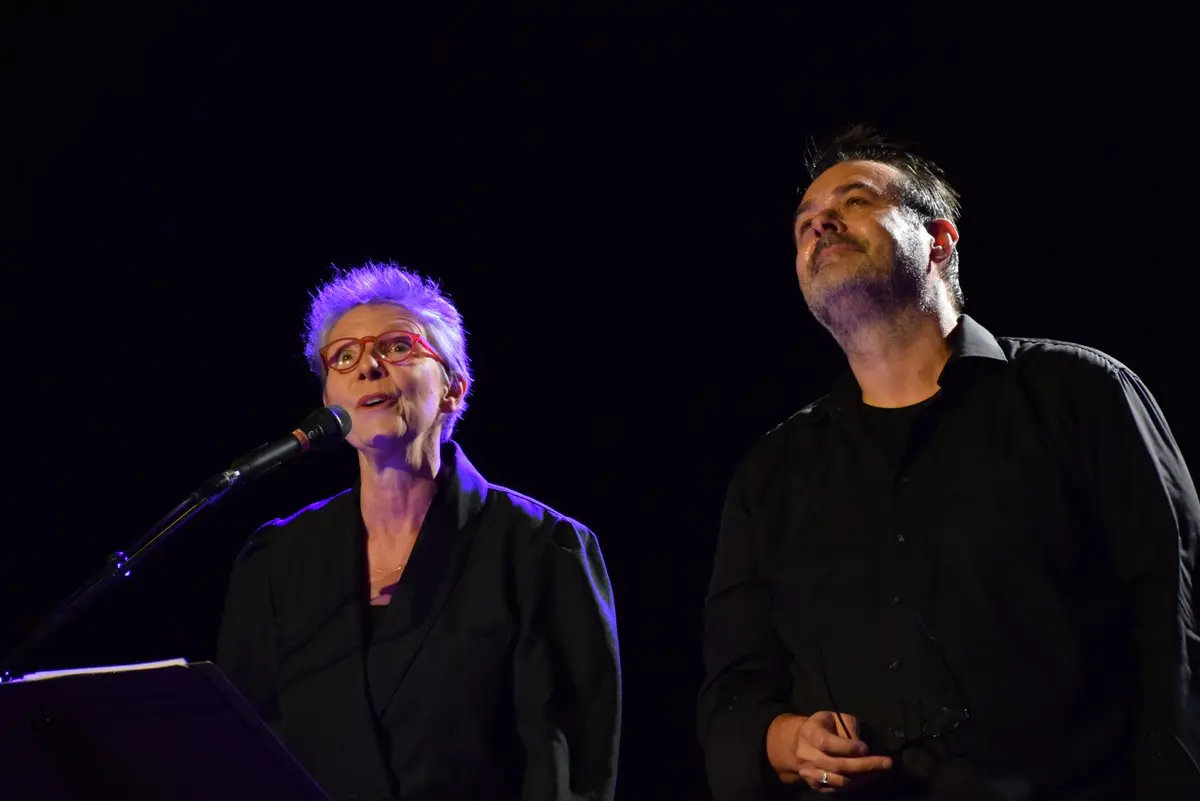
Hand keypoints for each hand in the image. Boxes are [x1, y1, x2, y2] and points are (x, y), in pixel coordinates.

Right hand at [766, 711, 892, 792]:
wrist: (798, 743)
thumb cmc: (822, 726)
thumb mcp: (835, 717)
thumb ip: (848, 727)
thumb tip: (862, 748)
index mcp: (810, 733)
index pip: (827, 743)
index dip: (848, 747)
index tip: (866, 747)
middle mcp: (807, 755)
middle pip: (837, 765)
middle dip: (865, 765)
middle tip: (887, 763)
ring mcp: (809, 773)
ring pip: (839, 781)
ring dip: (863, 778)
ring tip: (880, 772)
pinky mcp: (815, 785)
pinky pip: (838, 790)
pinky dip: (855, 785)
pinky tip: (868, 778)